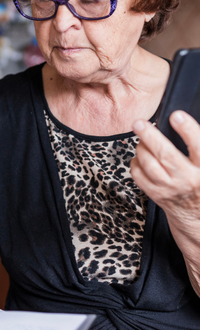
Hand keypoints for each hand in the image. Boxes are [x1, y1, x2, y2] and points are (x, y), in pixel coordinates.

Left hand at [131, 111, 199, 231]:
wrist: (197, 214)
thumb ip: (197, 147)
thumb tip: (180, 120)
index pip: (198, 146)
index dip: (187, 129)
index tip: (176, 115)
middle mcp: (188, 179)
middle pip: (165, 154)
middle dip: (150, 136)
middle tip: (139, 123)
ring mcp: (169, 188)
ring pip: (148, 163)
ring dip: (141, 147)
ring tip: (142, 138)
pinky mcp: (155, 194)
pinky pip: (138, 174)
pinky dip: (135, 162)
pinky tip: (140, 156)